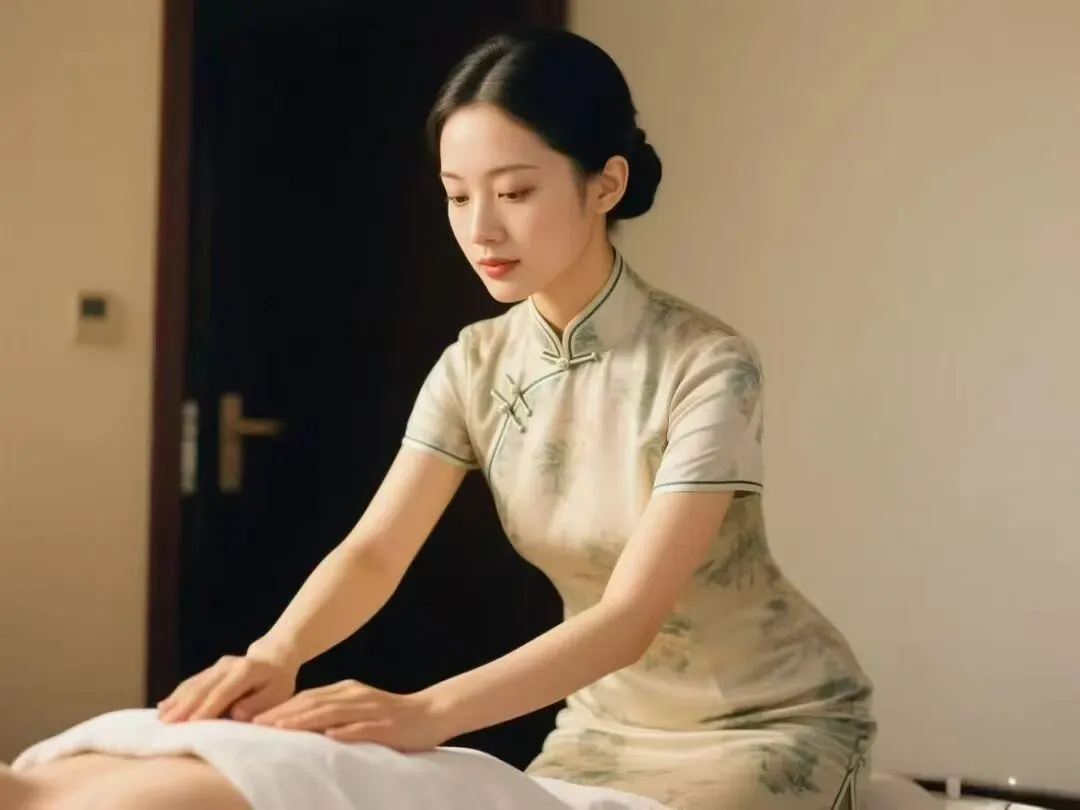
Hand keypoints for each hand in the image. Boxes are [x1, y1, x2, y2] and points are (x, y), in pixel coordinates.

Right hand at [157, 652, 298, 723]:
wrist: (274, 655)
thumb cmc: (278, 681)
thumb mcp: (277, 694)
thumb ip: (257, 704)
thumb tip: (235, 713)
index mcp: (245, 671)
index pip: (221, 693)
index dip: (205, 710)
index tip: (190, 726)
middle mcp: (227, 666)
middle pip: (202, 688)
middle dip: (183, 707)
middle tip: (165, 726)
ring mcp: (216, 666)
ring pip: (193, 685)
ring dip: (175, 702)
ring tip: (160, 719)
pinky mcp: (210, 670)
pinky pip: (191, 683)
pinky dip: (176, 695)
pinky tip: (163, 706)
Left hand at [251, 679, 448, 751]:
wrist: (432, 713)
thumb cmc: (392, 717)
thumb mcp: (359, 709)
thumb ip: (334, 713)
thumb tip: (302, 726)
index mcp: (347, 691)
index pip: (308, 698)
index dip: (281, 707)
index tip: (255, 718)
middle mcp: (355, 696)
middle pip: (314, 702)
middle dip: (284, 713)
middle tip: (256, 724)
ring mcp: (370, 710)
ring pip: (332, 713)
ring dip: (305, 720)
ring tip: (281, 729)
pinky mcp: (386, 725)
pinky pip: (362, 728)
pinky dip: (343, 732)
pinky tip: (328, 737)